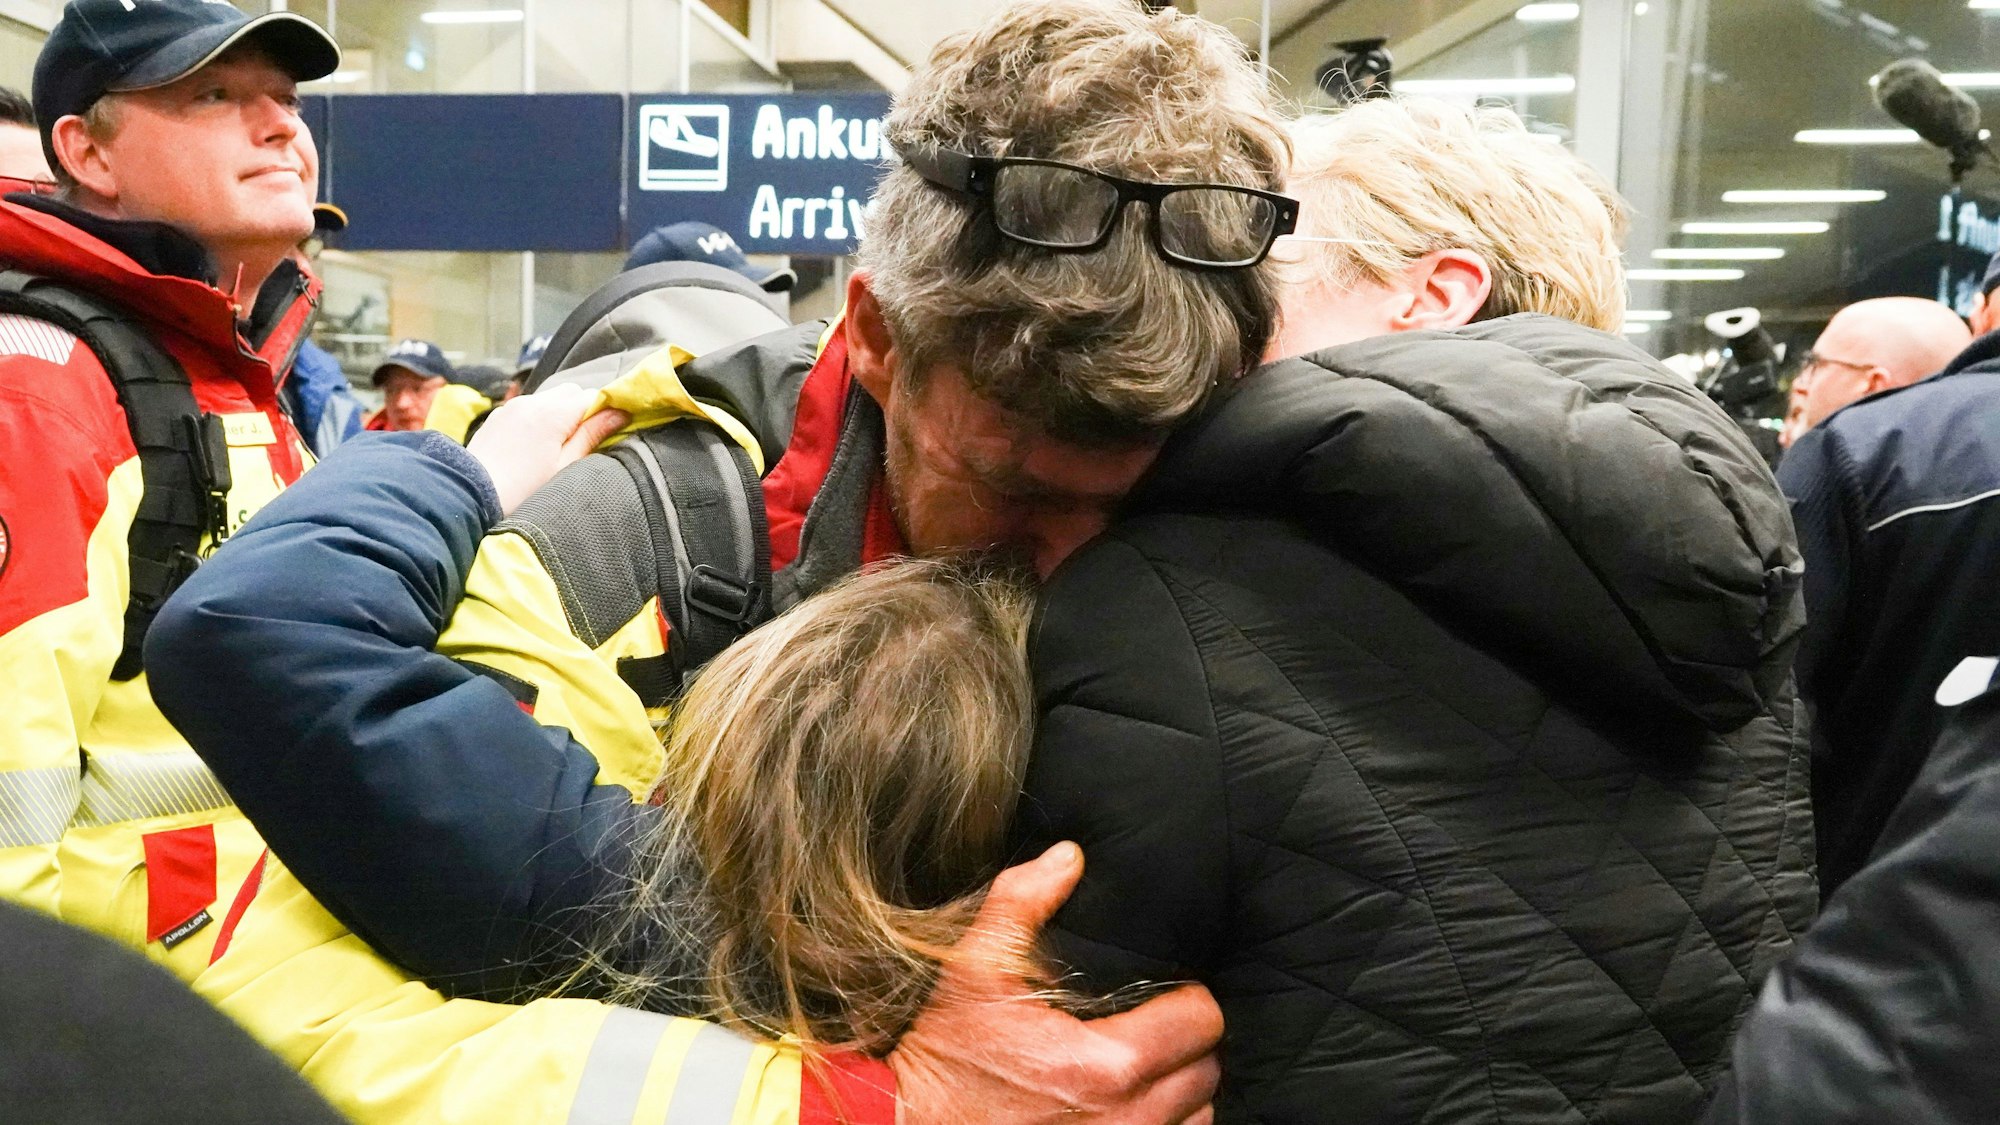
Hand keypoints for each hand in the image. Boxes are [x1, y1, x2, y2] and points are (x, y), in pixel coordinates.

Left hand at [465, 384, 628, 515]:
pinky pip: (528, 407)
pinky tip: (533, 445)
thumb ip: (592, 436)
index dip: (605, 411)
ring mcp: (512, 407)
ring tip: (556, 446)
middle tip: (582, 441)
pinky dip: (539, 418)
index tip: (609, 431)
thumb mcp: (565, 467)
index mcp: (553, 413)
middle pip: (570, 392)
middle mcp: (532, 401)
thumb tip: (619, 413)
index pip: (592, 396)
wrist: (470, 494)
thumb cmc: (523, 489)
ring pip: (549, 398)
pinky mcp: (499, 416)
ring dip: (560, 414)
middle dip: (582, 410)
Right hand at [890, 843, 1222, 1124]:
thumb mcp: (972, 970)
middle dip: (1186, 1045)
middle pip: (1207, 1072)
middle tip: (1153, 1025)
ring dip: (1180, 1092)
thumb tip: (1068, 857)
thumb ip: (1021, 904)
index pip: (1202, 1021)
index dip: (1187, 998)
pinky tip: (1129, 1104)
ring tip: (1145, 1068)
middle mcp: (1127, 1120)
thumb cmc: (943, 1057)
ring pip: (1198, 1117)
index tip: (1163, 993)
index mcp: (1107, 1065)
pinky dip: (1165, 1124)